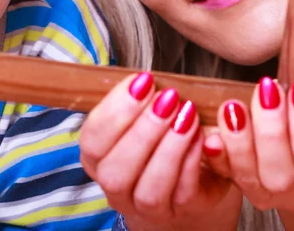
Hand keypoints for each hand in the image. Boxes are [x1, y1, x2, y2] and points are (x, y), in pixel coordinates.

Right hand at [79, 73, 236, 227]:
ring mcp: (147, 208)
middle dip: (142, 129)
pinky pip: (184, 194)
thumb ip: (140, 100)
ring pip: (149, 189)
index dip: (115, 110)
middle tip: (167, 97)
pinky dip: (191, 162)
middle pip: (116, 170)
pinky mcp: (182, 213)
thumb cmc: (158, 138)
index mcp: (97, 159)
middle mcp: (116, 188)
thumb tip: (144, 80)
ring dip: (169, 147)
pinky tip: (201, 135)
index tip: (142, 81)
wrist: (189, 182)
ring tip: (187, 113)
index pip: (91, 140)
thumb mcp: (141, 116)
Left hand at [204, 71, 293, 211]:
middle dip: (271, 131)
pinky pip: (224, 173)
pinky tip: (211, 135)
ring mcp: (269, 192)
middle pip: (281, 178)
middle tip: (266, 90)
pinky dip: (217, 154)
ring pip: (250, 179)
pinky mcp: (239, 180)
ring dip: (239, 141)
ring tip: (234, 106)